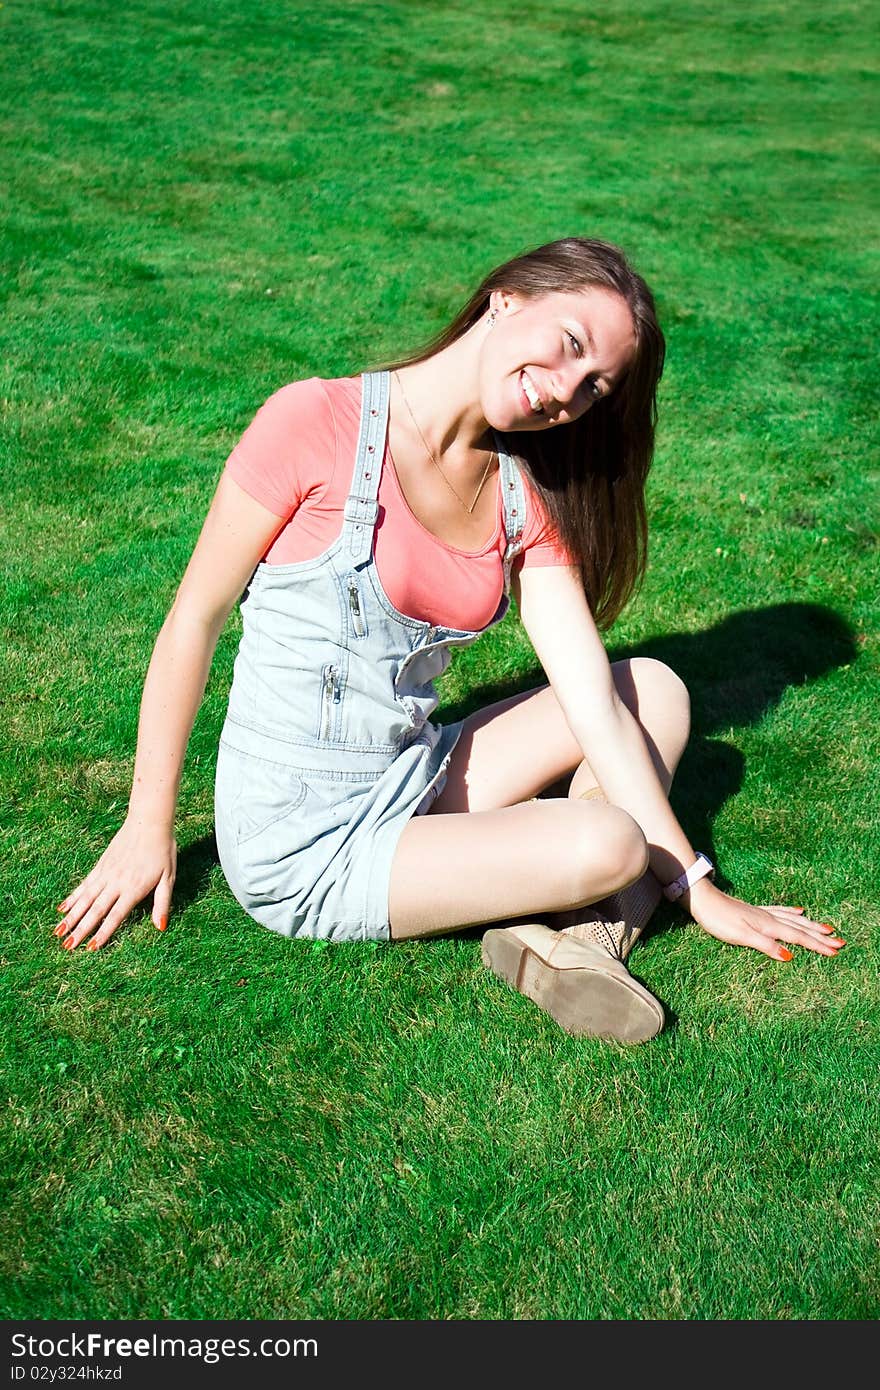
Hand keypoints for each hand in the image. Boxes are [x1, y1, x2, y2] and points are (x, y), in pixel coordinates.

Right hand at [54, 818, 176, 952]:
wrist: (149, 822)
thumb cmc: (163, 851)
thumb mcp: (168, 878)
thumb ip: (162, 903)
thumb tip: (160, 926)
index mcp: (133, 889)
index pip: (115, 916)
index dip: (103, 933)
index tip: (90, 948)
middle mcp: (116, 883)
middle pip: (95, 910)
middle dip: (80, 929)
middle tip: (67, 946)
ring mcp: (105, 874)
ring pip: (85, 899)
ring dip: (71, 916)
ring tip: (58, 931)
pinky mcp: (100, 866)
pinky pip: (84, 885)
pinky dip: (72, 897)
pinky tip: (62, 908)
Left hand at [687, 880, 844, 960]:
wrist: (703, 900)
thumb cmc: (719, 920)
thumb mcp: (741, 936)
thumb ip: (766, 945)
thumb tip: (790, 956)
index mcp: (768, 926)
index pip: (798, 937)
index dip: (817, 946)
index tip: (836, 951)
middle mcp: (769, 918)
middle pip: (800, 928)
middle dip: (821, 936)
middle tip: (841, 941)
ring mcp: (763, 913)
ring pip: (794, 919)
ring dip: (811, 925)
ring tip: (827, 928)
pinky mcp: (755, 910)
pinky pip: (781, 911)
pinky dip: (793, 912)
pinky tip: (799, 911)